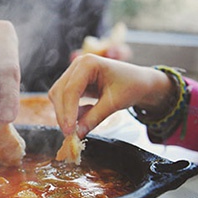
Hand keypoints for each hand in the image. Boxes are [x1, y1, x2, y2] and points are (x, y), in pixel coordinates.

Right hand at [48, 54, 173, 137]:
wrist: (139, 82)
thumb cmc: (131, 86)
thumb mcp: (114, 104)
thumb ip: (94, 118)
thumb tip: (77, 134)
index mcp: (88, 63)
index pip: (71, 89)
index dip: (68, 111)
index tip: (69, 131)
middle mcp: (77, 65)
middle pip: (60, 92)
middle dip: (63, 114)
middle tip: (70, 134)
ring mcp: (73, 73)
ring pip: (58, 96)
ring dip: (65, 114)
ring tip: (81, 124)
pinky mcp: (73, 83)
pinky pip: (64, 99)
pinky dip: (71, 111)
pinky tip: (86, 113)